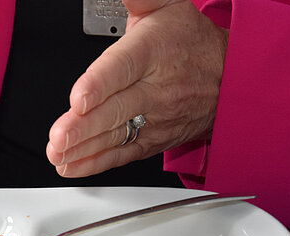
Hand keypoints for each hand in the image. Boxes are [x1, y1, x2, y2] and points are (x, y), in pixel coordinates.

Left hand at [46, 0, 227, 176]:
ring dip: (84, 149)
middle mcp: (154, 88)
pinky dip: (95, 163)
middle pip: (117, 109)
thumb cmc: (188, 41)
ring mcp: (155, 118)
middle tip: (59, 137)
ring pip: (117, 135)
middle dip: (84, 127)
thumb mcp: (164, 4)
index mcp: (151, 52)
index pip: (123, 68)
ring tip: (58, 154)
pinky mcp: (153, 140)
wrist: (231, 77)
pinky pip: (123, 154)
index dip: (99, 84)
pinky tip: (72, 166)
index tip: (79, 98)